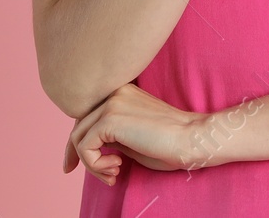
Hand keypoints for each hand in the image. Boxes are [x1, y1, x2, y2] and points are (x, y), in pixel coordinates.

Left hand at [64, 83, 215, 186]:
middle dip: (80, 156)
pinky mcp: (110, 119)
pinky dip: (95, 164)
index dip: (80, 143)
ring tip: (114, 174)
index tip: (76, 165)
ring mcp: (111, 103)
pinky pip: (85, 146)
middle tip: (105, 177)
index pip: (87, 117)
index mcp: (120, 93)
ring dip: (92, 164)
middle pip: (78, 127)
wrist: (191, 139)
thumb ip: (111, 136)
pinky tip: (117, 168)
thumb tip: (86, 148)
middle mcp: (113, 92)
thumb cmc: (168, 144)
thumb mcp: (132, 137)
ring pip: (78, 137)